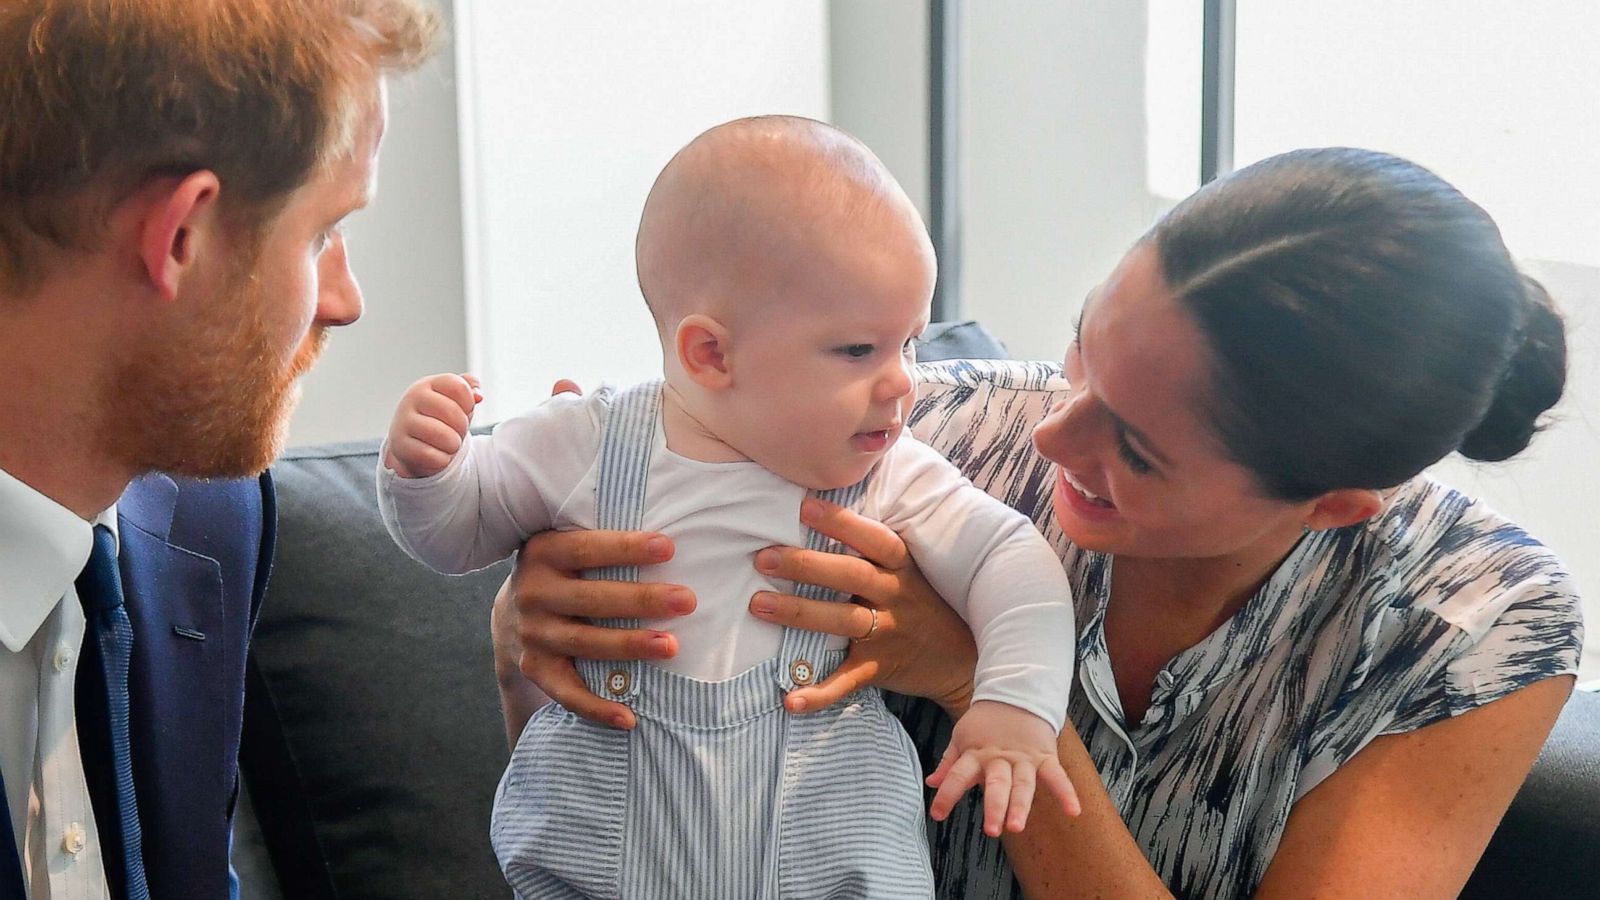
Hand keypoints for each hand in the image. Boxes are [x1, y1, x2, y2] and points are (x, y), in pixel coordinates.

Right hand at [384, 373, 483, 477]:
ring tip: (448, 443)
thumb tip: (478, 396)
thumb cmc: (437, 419)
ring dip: (454, 444)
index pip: (458, 387)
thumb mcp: (454, 400)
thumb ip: (468, 389)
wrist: (410, 444)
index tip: (464, 410)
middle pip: (453, 412)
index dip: (469, 403)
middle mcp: (412, 399)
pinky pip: (435, 457)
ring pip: (445, 436)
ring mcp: (404, 422)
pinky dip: (443, 459)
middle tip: (456, 431)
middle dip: (462, 426)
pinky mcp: (402, 447)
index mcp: (427, 385)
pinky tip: (436, 454)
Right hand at [503, 527, 694, 729]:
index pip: (587, 548)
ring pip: (584, 643)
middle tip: (687, 601)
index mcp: (544, 552)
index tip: (668, 548)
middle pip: (592, 599)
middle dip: (641, 600)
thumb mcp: (572, 545)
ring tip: (670, 646)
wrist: (514, 610)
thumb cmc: (568, 570)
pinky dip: (597, 708)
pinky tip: (629, 717)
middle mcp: (532, 592)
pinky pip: (566, 692)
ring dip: (629, 646)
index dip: (627, 548)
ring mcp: (532, 633)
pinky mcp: (534, 668)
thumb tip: (674, 540)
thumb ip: (607, 541)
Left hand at [746, 497, 977, 716]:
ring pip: (843, 621)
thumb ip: (872, 551)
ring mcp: (888, 634)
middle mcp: (896, 596)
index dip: (840, 522)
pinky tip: (790, 699)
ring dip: (799, 613)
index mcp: (902, 568)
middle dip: (806, 565)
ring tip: (759, 605)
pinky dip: (819, 693)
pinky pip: (847, 681)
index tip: (804, 507)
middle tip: (763, 558)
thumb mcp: (909, 571)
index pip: (873, 539)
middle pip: (851, 575)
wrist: (962, 658)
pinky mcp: (880, 668)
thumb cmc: (923, 603)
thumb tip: (817, 512)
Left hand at [926, 700, 1080, 835]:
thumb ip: (949, 763)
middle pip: (997, 784)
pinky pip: (1057, 776)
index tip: (937, 814)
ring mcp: (1024, 758)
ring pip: (1023, 784)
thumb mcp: (962, 738)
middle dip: (994, 807)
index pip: (957, 775)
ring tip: (1017, 826)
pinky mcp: (1045, 756)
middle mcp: (999, 758)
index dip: (947, 795)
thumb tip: (932, 783)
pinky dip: (1066, 792)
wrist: (1015, 693)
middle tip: (992, 829)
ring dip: (1021, 805)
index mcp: (976, 753)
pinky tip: (1074, 811)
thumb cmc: (986, 721)